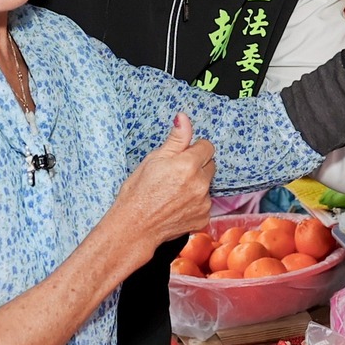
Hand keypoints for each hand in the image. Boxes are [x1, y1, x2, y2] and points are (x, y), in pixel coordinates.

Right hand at [109, 113, 215, 255]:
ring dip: (196, 185)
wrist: (134, 227)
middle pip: (210, 165)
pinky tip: (177, 205)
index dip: (194, 149)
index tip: (182, 156)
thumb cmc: (138, 193)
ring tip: (174, 192)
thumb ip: (176, 139)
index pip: (207, 147)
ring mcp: (203, 202)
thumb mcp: (154, 159)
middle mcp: (200, 184)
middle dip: (197, 166)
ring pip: (208, 185)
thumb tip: (184, 118)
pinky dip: (195, 203)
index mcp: (188, 165)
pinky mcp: (204, 218)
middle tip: (175, 174)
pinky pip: (205, 203)